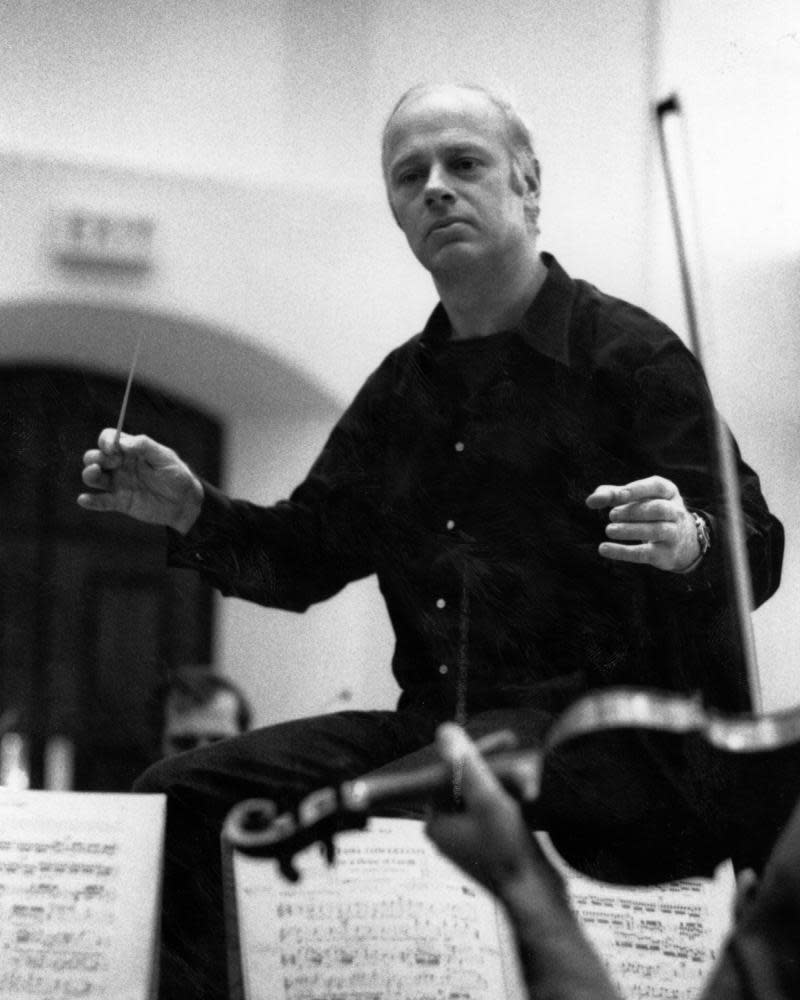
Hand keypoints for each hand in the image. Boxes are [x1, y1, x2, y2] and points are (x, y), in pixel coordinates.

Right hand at [78, 429, 203, 533]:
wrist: (185, 502)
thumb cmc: (177, 475)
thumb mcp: (165, 457)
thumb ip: (144, 446)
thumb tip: (122, 442)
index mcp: (130, 450)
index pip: (108, 439)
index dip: (106, 441)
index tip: (114, 448)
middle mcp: (120, 465)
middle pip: (95, 457)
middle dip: (97, 457)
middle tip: (114, 462)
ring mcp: (118, 483)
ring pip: (93, 477)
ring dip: (89, 474)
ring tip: (95, 473)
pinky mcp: (120, 502)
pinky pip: (101, 501)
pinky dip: (90, 501)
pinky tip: (85, 499)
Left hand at [427, 725, 620, 999]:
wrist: (537, 898)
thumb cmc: (509, 851)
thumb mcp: (488, 799)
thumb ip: (466, 764)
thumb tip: (444, 731)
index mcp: (436, 822)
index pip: (450, 773)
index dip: (477, 755)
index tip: (507, 741)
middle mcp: (448, 831)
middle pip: (468, 784)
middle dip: (496, 770)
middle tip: (520, 757)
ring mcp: (469, 840)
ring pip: (485, 797)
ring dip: (506, 783)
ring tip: (528, 780)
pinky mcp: (490, 846)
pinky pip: (496, 812)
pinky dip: (511, 801)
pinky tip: (530, 797)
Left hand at [585, 475, 699, 572]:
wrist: (683, 542)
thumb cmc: (650, 512)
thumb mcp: (636, 499)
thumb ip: (612, 495)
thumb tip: (590, 500)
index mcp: (668, 492)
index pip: (656, 487)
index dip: (637, 490)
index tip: (618, 496)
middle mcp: (675, 511)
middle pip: (658, 509)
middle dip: (634, 511)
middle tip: (612, 515)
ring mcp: (674, 533)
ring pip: (655, 530)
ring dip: (630, 530)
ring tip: (609, 530)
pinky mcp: (665, 554)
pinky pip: (644, 553)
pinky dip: (623, 552)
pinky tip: (603, 549)